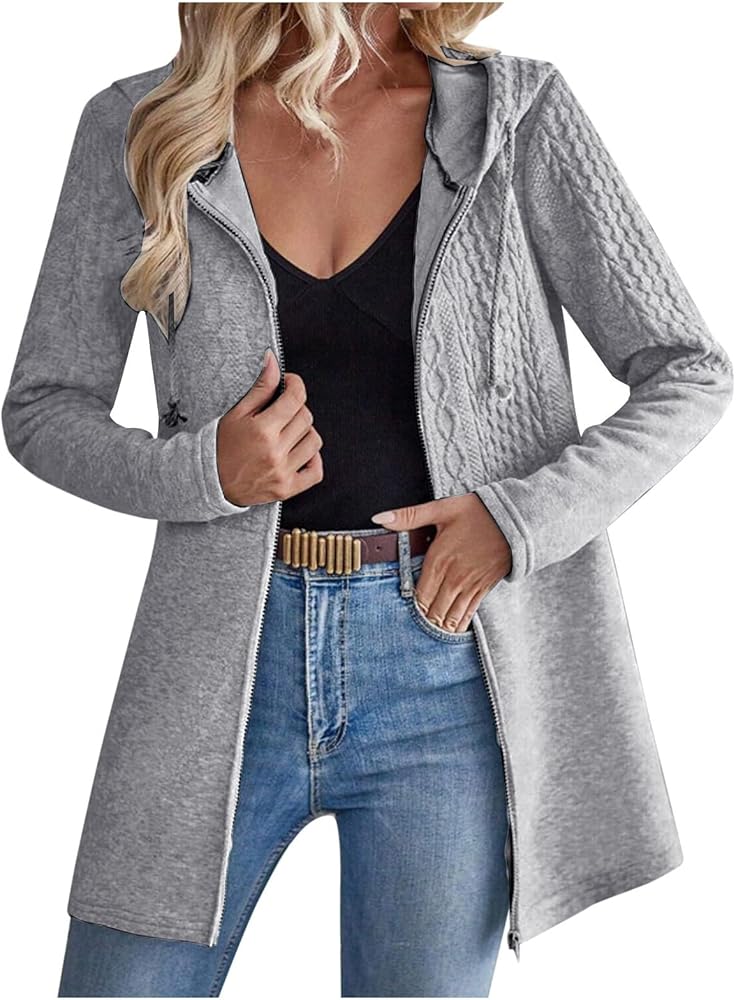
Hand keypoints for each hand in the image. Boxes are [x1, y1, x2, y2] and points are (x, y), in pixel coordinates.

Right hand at [216, 348, 323, 505]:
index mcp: (262, 430)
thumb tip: (273, 360)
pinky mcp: (287, 489)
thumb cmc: (221, 446)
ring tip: (289, 432)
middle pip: (306, 418)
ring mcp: (283, 472)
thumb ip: (260, 387)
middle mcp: (275, 452)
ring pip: (314, 441)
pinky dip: (313, 460)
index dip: (295, 384)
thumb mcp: (237, 413)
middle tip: (283, 410)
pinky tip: (300, 453)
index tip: (290, 383)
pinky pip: (316, 472)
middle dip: (297, 408)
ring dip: (305, 432)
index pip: (296, 398)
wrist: (210, 482)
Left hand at [371, 494, 511, 632]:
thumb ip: (409, 516)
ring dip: (439, 629)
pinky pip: (468, 614)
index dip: (408, 610)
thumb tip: (379, 519)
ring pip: (450, 617)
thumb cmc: (478, 512)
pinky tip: (450, 632)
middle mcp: (453, 578)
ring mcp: (470, 586)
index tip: (398, 617)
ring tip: (426, 640)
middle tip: (408, 635)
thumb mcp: (441, 509)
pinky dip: (458, 625)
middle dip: (422, 623)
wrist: (516, 519)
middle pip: (433, 612)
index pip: (418, 596)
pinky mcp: (484, 589)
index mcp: (439, 561)